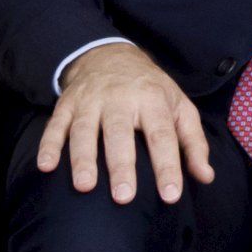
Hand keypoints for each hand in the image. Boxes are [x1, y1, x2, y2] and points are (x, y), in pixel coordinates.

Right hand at [36, 42, 214, 204]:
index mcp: (153, 100)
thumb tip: (206, 177)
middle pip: (120, 133)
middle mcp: (121, 99)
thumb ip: (193, 142)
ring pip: (85, 129)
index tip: (170, 196)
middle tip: (123, 197)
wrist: (110, 54)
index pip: (162, 136)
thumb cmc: (151, 90)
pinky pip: (55, 125)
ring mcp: (90, 100)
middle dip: (121, 165)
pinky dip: (49, 144)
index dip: (167, 166)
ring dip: (83, 157)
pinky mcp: (67, 104)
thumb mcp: (179, 107)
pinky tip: (45, 166)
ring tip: (85, 186)